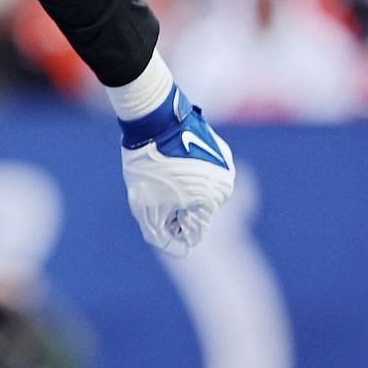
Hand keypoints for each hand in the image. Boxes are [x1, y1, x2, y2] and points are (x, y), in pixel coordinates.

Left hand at [119, 86, 234, 256]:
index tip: (154, 209)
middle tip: (155, 186)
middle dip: (174, 206)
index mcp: (211, 201)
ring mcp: (224, 165)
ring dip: (179, 189)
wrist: (153, 118)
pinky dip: (186, 171)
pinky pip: (202, 171)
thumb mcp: (144, 206)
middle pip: (195, 212)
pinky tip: (170, 158)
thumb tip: (178, 250)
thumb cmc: (147, 164)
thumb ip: (158, 234)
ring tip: (161, 171)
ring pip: (198, 192)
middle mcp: (224, 185)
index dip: (168, 226)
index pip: (192, 233)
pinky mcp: (218, 149)